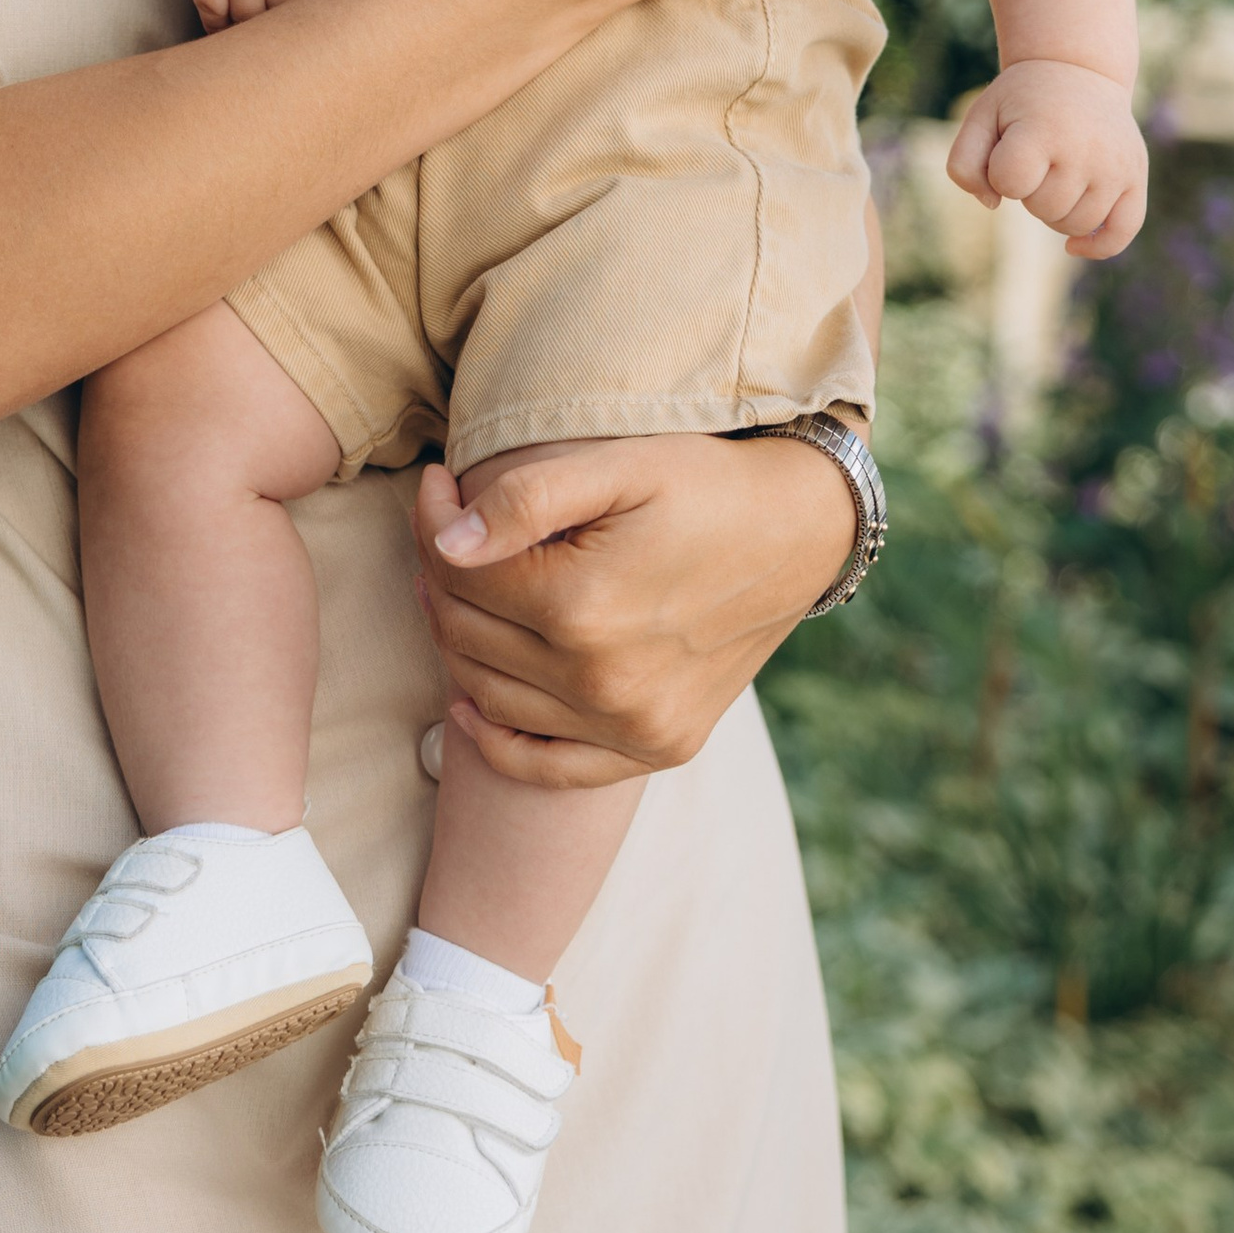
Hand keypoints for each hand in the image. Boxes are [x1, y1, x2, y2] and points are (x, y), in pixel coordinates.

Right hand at [181, 0, 348, 29]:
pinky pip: (211, 13)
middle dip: (285, 31)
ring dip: (250, 31)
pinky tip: (226, 25)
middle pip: (285, 23)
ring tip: (255, 34)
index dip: (318, 24)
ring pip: (247, 24)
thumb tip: (340, 9)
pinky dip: (217, 27)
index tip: (313, 30)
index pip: (325, 14)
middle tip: (283, 40)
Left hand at [411, 433, 857, 789]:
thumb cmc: (705, 484)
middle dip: (439, 576)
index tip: (437, 486)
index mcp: (584, 606)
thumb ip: (525, 500)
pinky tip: (470, 704)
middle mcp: (603, 680)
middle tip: (447, 531)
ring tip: (463, 589)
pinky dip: (498, 740)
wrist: (800, 530)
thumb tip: (447, 543)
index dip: (433, 523)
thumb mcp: (617, 465)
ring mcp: (633, 725)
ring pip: (492, 695)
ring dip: (458, 642)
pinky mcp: (659, 746)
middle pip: (467, 634)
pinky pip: (549, 766)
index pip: (461, 574)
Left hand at [948, 59, 1147, 258]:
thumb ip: (964, 164)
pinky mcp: (1136, 177)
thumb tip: (993, 204)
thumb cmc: (1022, 101)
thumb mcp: (981, 117)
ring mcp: (1116, 166)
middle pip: (1043, 209)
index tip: (1008, 148)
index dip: (1000, 174)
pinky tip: (1074, 246)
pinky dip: (1097, 247)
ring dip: (1055, 211)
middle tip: (1036, 158)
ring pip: (1076, 225)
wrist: (1077, 69)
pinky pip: (1121, 234)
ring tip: (1055, 175)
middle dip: (1029, 191)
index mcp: (1044, 131)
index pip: (1008, 183)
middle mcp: (1086, 150)